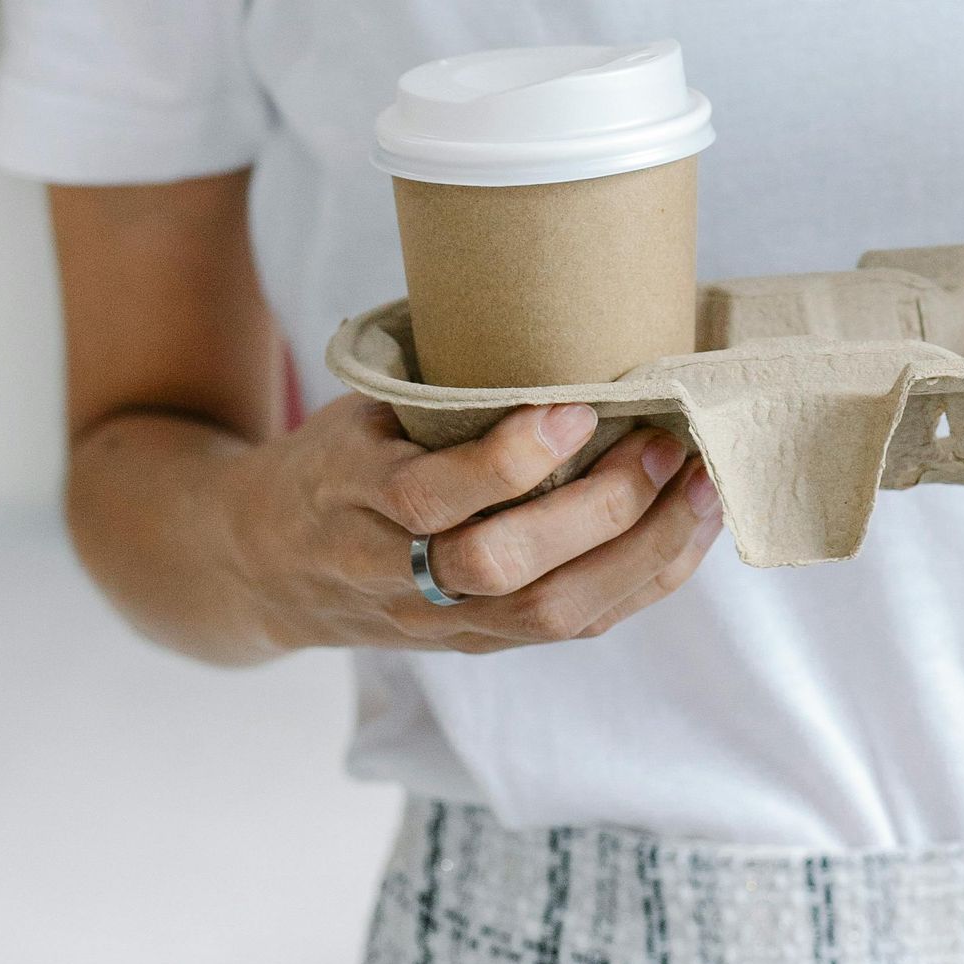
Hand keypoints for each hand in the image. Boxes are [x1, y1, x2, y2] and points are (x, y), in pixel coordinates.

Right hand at [229, 393, 723, 655]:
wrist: (262, 567)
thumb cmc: (334, 461)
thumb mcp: (358, 412)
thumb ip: (440, 394)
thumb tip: (566, 319)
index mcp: (349, 495)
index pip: (424, 498)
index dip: (506, 460)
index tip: (575, 404)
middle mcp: (391, 573)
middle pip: (499, 567)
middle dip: (598, 507)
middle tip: (662, 442)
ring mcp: (437, 622)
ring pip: (547, 613)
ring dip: (639, 550)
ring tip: (700, 485)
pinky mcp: (478, 644)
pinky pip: (570, 625)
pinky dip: (640, 579)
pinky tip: (687, 530)